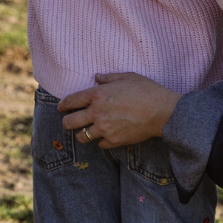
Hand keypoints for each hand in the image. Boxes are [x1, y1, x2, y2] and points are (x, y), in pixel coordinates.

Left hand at [58, 73, 180, 147]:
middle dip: (67, 122)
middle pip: (70, 122)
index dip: (63, 105)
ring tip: (85, 131)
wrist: (162, 112)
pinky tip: (105, 136)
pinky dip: (101, 141)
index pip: (71, 101)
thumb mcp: (126, 77)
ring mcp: (105, 129)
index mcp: (97, 95)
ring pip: (83, 136)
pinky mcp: (115, 141)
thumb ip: (108, 78)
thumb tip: (96, 77)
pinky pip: (100, 145)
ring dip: (82, 134)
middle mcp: (97, 113)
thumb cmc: (145, 90)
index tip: (61, 108)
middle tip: (68, 122)